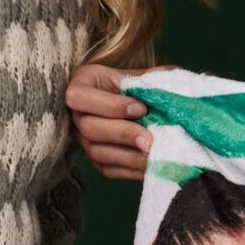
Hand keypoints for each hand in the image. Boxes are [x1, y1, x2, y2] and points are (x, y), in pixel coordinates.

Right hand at [68, 63, 150, 180]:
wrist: (150, 105)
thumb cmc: (147, 84)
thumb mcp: (150, 76)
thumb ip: (154, 81)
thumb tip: (167, 93)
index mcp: (84, 82)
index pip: (78, 96)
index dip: (109, 106)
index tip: (141, 108)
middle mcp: (77, 112)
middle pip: (87, 127)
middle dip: (122, 134)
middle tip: (150, 140)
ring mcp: (83, 138)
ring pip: (96, 152)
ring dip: (128, 156)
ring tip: (155, 155)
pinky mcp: (96, 160)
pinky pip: (108, 169)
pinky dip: (131, 169)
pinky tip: (152, 165)